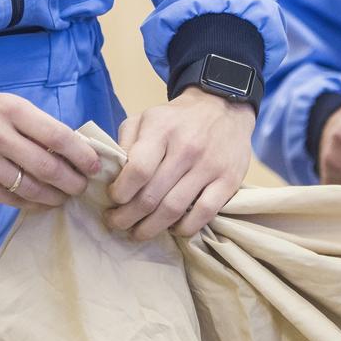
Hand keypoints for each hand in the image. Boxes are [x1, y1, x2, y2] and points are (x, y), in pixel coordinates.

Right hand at [0, 91, 100, 208]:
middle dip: (72, 181)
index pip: (57, 135)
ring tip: (64, 197)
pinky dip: (30, 204)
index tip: (94, 166)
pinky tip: (40, 203)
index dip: (81, 155)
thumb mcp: (6, 105)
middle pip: (47, 166)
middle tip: (81, 187)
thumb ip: (35, 124)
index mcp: (12, 110)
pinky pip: (9, 199)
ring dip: (54, 196)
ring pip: (30, 187)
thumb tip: (74, 148)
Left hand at [105, 88, 254, 239]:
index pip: (138, 170)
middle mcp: (187, 147)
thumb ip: (126, 142)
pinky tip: (172, 228)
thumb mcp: (146, 117)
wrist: (223, 108)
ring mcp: (210, 165)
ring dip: (150, 229)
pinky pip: (203, 214)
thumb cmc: (177, 119)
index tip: (113, 199)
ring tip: (138, 232)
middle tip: (117, 223)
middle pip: (151, 196)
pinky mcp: (229, 180)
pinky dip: (184, 228)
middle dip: (127, 217)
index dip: (120, 192)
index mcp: (162, 129)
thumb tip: (111, 176)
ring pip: (174, 209)